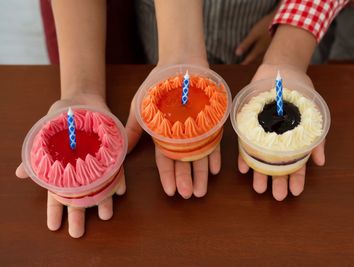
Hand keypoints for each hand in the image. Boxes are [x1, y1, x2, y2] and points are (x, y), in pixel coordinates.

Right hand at [15, 94, 126, 237]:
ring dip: (103, 202)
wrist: (82, 101)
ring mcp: (98, 165)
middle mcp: (82, 171)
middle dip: (78, 215)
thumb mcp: (45, 133)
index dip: (55, 211)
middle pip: (79, 198)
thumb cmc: (60, 119)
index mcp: (63, 170)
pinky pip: (118, 171)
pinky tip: (121, 190)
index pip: (57, 194)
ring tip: (105, 215)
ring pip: (100, 188)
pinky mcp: (113, 155)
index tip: (55, 227)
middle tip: (77, 233)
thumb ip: (36, 154)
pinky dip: (120, 180)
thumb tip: (21, 174)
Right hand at [126, 59, 222, 197]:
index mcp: (164, 136)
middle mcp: (181, 138)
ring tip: (202, 191)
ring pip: (199, 157)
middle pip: (183, 163)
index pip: (165, 161)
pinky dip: (215, 155)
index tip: (171, 192)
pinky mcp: (211, 123)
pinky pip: (214, 141)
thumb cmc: (157, 85)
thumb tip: (122, 150)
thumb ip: (134, 129)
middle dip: (185, 180)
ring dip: (201, 174)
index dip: (168, 176)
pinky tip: (215, 170)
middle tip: (189, 196)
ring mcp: (197, 131)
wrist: (179, 63)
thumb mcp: (140, 107)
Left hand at [235, 14, 273, 64]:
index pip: (250, 59)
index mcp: (259, 50)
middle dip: (252, 63)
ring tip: (256, 63)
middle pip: (257, 60)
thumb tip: (237, 54)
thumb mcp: (254, 34)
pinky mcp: (277, 46)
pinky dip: (267, 56)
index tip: (241, 66)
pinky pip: (271, 53)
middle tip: (247, 67)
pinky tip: (266, 55)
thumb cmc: (266, 27)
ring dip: (260, 60)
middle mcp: (266, 52)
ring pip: (265, 58)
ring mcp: (272, 49)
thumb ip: (245, 44)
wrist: (283, 21)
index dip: (244, 62)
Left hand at [239, 64, 325, 200]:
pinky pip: (245, 142)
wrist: (282, 69)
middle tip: (276, 196)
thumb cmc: (300, 90)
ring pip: (262, 158)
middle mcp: (278, 140)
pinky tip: (243, 167)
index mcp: (294, 139)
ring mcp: (262, 133)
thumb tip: (320, 162)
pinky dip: (244, 155)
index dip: (297, 178)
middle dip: (278, 181)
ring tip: (259, 187)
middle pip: (278, 165)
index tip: (295, 192)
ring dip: (260, 172)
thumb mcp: (312, 112)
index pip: (297, 163)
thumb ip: (316, 137)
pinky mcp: (248, 124)